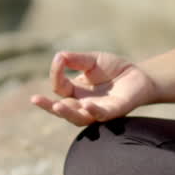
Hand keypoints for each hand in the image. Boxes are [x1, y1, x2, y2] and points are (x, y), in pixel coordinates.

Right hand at [30, 51, 159, 125]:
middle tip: (35, 99)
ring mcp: (97, 110)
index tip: (59, 60)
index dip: (56, 74)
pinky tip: (88, 105)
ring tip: (57, 106)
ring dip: (67, 113)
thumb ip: (75, 60)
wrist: (139, 75)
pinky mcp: (114, 112)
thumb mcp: (92, 61)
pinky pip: (101, 115)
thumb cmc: (114, 69)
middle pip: (62, 109)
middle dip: (48, 106)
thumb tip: (58, 57)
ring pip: (78, 117)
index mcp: (75, 92)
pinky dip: (94, 111)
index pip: (59, 88)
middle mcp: (83, 104)